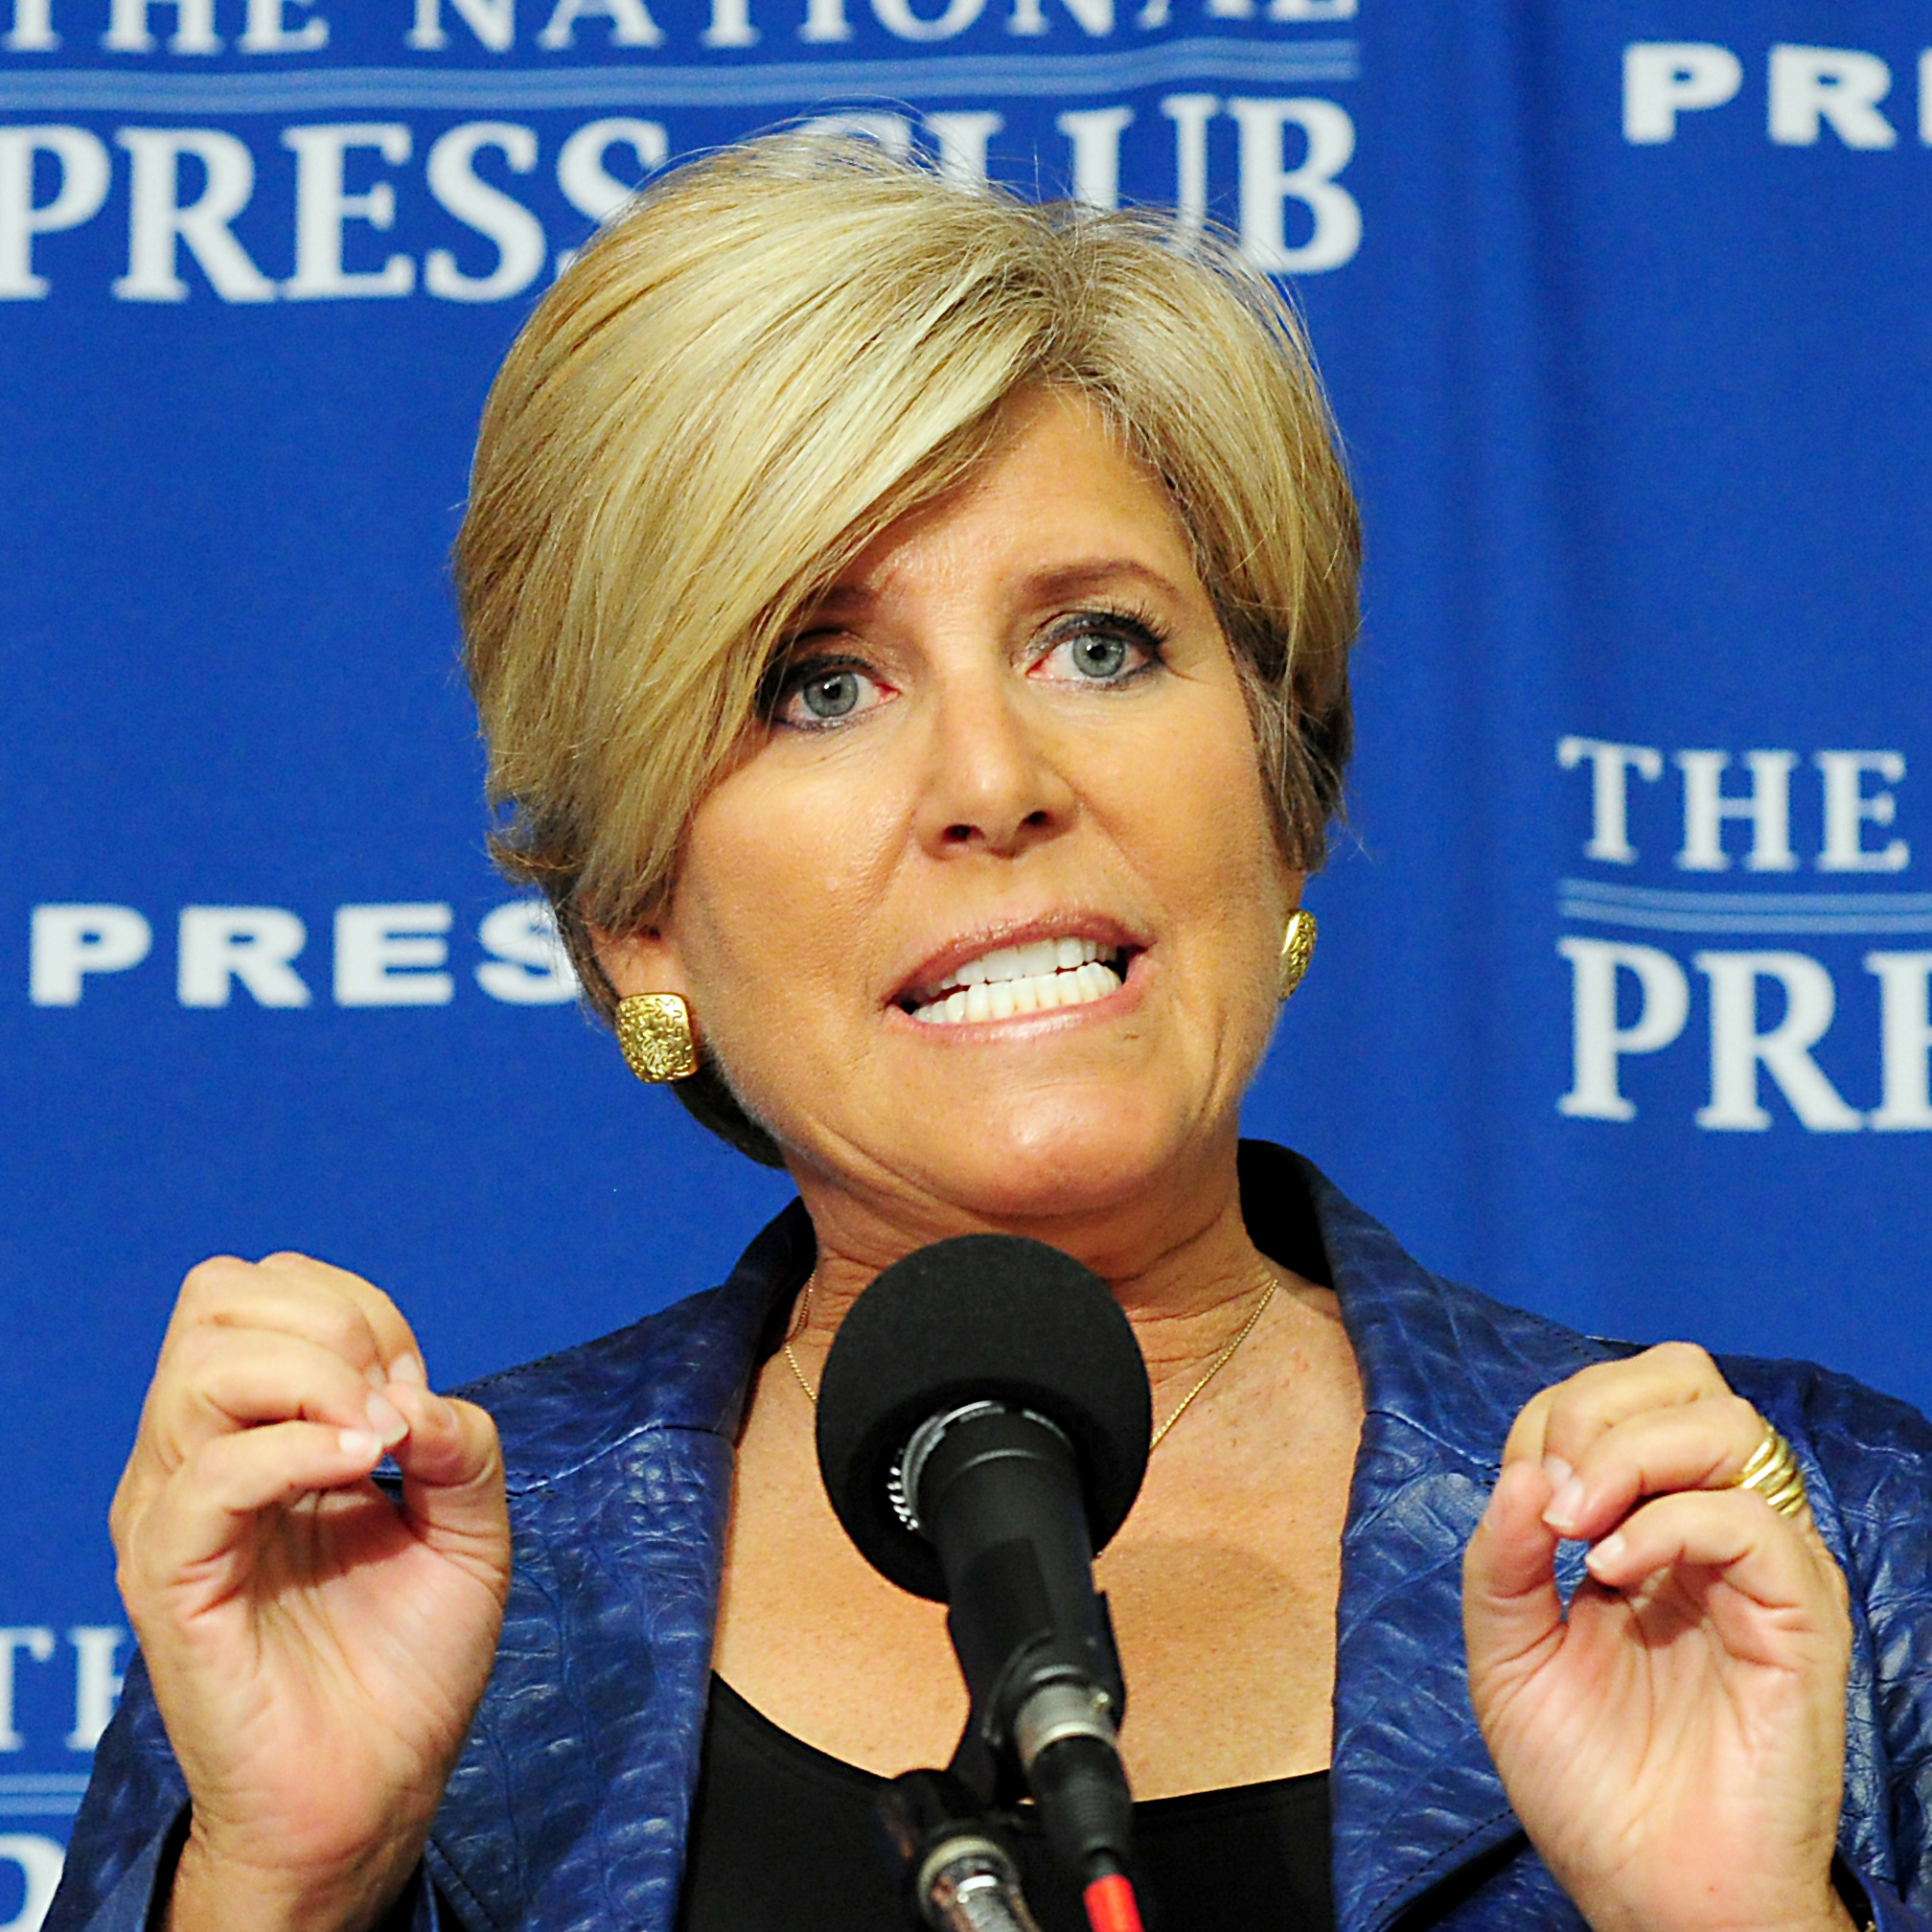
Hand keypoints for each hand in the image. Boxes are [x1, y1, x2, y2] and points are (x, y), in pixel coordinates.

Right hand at [111, 1254, 509, 1931]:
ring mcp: (175, 1514)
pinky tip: (363, 1475)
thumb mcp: (471, 1529)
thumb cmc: (409, 1662)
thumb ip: (462, 1443)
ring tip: (379, 1443)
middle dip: (333, 1320)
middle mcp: (199, 1456)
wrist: (375, 1789)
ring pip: (201, 1368)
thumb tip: (414, 1394)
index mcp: (257, 1429)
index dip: (357, 1307)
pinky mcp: (170, 1581)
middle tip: (393, 1405)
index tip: (414, 1389)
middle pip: (216, 1298)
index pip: (263, 1286)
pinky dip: (295, 1453)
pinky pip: (206, 1478)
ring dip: (317, 1378)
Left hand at [1463, 1343, 1854, 1931]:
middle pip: (1682, 1378)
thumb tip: (1528, 1469)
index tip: (1522, 1504)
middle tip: (1555, 1499)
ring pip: (1729, 1426)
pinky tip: (1614, 1572)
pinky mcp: (1798, 1616)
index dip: (1552, 1422)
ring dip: (1632, 1453)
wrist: (1648, 1890)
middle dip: (1599, 1410)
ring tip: (1579, 1532)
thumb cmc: (1585, 1777)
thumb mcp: (1504, 1650)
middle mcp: (1708, 1525)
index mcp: (1639, 1520)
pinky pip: (1755, 1520)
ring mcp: (1759, 1565)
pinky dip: (1673, 1522)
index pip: (1607, 1398)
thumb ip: (1500, 1554)